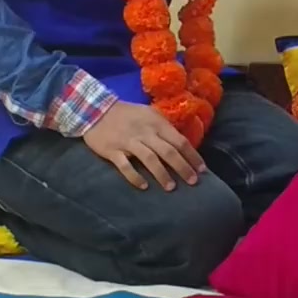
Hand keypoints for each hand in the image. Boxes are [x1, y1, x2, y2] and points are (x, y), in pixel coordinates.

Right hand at [83, 102, 204, 190]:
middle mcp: (145, 132)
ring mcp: (128, 142)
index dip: (192, 156)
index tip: (202, 170)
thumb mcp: (149, 115)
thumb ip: (164, 129)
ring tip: (171, 187)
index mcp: (156, 123)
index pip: (180, 141)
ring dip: (162, 174)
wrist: (95, 110)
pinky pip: (125, 166)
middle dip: (183, 168)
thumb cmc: (127, 114)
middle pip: (168, 152)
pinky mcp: (112, 151)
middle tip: (192, 182)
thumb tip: (183, 146)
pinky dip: (134, 177)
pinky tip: (143, 187)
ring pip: (149, 159)